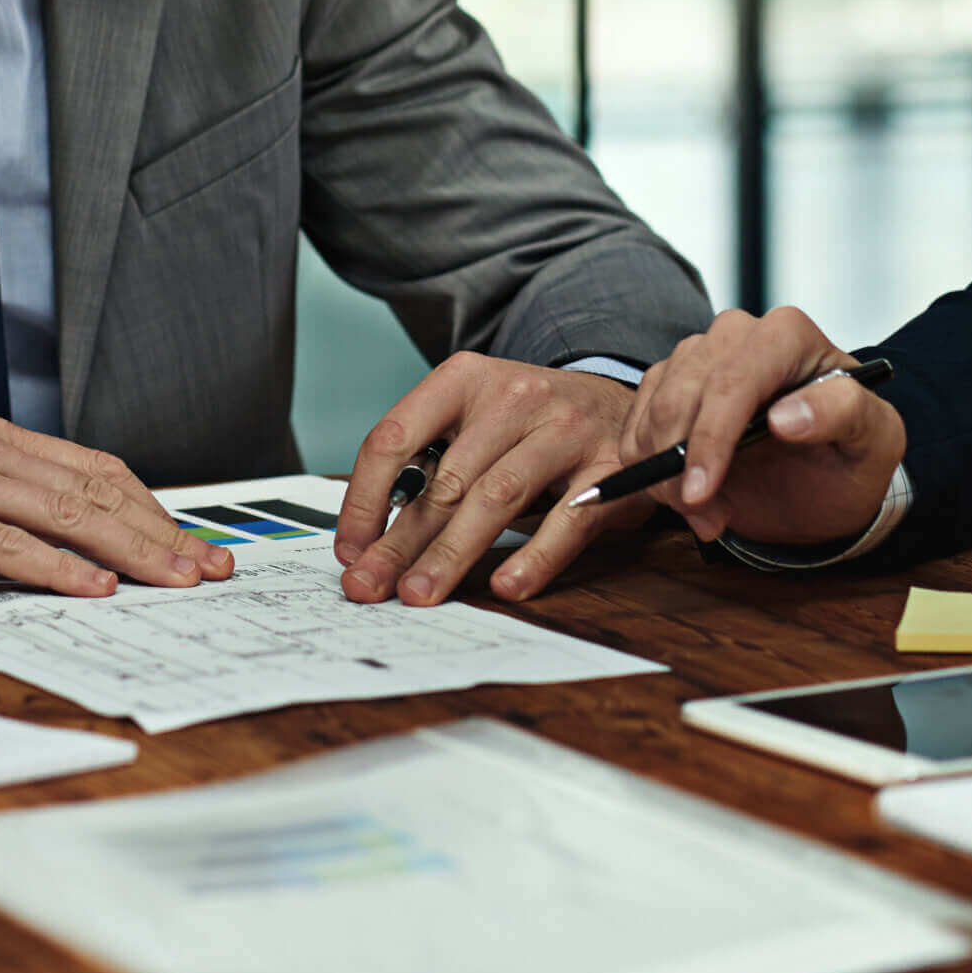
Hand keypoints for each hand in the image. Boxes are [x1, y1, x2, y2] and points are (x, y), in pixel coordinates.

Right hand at [0, 408, 232, 598]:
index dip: (149, 507)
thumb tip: (45, 538)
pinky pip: (4, 543)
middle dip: (160, 531)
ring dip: (129, 549)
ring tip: (174, 579)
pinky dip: (57, 565)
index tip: (188, 542)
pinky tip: (96, 586)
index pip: (93, 469)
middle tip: (207, 567)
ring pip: (66, 512)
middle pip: (95, 489)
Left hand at [335, 354, 655, 606]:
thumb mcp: (476, 420)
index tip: (350, 549)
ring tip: (421, 593)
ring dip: (452, 553)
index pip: (394, 437)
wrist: (621, 403)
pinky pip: (567, 519)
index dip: (365, 498)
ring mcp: (565, 429)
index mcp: (465, 379)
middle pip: (444, 480)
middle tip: (370, 587)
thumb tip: (370, 542)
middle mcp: (514, 395)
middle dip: (400, 543)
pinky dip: (535, 557)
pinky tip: (505, 586)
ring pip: (497, 497)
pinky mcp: (611, 466)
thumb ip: (430, 467)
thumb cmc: (531, 424)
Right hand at [563, 307, 905, 563]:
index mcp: (788, 334)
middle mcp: (737, 333)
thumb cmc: (851, 455)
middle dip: (682, 466)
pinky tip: (686, 495)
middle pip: (683, 395)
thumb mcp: (873, 441)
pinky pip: (636, 425)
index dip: (710, 438)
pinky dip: (648, 471)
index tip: (702, 492)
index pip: (733, 380)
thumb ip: (844, 414)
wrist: (824, 475)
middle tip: (709, 519)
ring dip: (666, 475)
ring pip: (654, 411)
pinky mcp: (668, 382)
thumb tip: (786, 417)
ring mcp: (697, 354)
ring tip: (708, 513)